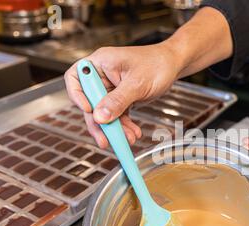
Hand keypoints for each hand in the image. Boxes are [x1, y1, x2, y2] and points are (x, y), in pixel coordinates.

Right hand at [64, 43, 181, 147]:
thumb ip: (117, 100)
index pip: (75, 77)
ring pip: (104, 112)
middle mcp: (102, 74)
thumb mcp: (137, 84)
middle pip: (90, 101)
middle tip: (105, 140)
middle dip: (99, 123)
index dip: (77, 95)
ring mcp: (111, 87)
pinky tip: (133, 133)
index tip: (88, 111)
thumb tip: (99, 117)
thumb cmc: (157, 64)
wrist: (173, 65)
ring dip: (115, 128)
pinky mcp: (121, 97)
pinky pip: (117, 114)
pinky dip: (124, 126)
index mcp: (100, 62)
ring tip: (128, 139)